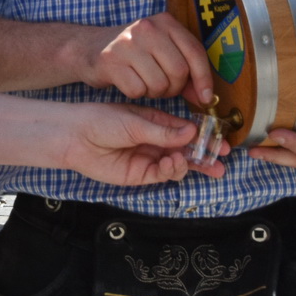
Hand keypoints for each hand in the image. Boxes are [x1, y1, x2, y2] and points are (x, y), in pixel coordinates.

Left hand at [58, 103, 222, 185]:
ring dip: (188, 164)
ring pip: (177, 164)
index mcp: (156, 122)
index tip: (221, 141)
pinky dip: (171, 171)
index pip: (185, 129)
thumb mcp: (135, 122)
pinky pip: (162, 175)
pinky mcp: (140, 175)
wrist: (75, 138)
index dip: (203, 136)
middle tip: (220, 160)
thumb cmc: (101, 121)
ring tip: (190, 160)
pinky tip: (172, 163)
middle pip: (186, 150)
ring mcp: (148, 158)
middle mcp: (155, 140)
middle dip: (203, 156)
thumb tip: (192, 132)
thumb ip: (164, 131)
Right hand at [80, 13, 214, 104]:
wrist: (89, 47)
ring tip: (146, 83)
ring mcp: (128, 43)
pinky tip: (130, 83)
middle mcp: (147, 28)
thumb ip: (185, 72)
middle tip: (163, 88)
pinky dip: (137, 94)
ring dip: (155, 93)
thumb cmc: (133, 52)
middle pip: (179, 71)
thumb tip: (205, 98)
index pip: (195, 52)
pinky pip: (137, 90)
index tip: (206, 98)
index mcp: (165, 21)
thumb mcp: (161, 51)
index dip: (204, 79)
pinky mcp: (111, 61)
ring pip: (159, 84)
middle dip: (174, 88)